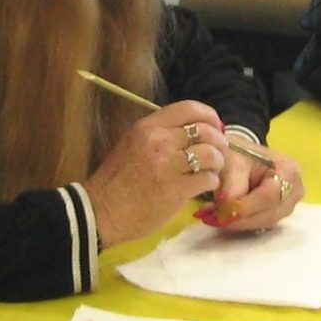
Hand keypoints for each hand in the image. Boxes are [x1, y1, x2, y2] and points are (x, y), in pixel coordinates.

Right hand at [81, 101, 228, 246]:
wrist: (101, 211)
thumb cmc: (115, 180)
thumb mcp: (132, 144)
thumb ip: (160, 134)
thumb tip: (193, 131)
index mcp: (148, 127)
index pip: (190, 108)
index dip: (210, 116)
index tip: (214, 127)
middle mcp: (160, 141)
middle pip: (206, 131)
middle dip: (219, 142)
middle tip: (217, 154)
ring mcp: (169, 166)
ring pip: (212, 155)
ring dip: (218, 163)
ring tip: (211, 171)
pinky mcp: (176, 190)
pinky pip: (208, 179)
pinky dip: (211, 183)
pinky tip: (202, 187)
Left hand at [201, 145, 305, 230]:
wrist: (239, 157)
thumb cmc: (239, 154)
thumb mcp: (232, 160)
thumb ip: (232, 184)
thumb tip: (227, 209)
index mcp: (289, 170)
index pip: (270, 196)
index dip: (247, 207)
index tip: (223, 211)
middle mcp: (294, 191)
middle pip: (269, 214)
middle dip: (240, 218)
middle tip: (214, 217)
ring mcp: (287, 206)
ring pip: (262, 223)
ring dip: (237, 223)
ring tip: (214, 215)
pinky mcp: (275, 216)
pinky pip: (259, 226)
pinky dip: (239, 224)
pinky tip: (222, 218)